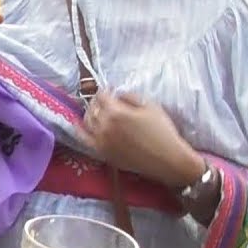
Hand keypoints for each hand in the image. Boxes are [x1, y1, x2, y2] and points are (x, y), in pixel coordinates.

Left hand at [84, 91, 204, 187]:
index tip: (109, 89)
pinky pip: (84, 139)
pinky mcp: (102, 152)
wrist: (167, 159)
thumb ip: (130, 96)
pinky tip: (81, 125)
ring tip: (96, 110)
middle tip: (104, 99)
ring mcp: (101, 140)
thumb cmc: (162, 131)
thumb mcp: (150, 106)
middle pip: (93, 107)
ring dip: (90, 112)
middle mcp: (104, 126)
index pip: (102, 95)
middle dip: (97, 100)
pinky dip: (81, 130)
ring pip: (87, 121)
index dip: (105, 90)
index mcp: (116, 112)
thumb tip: (117, 94)